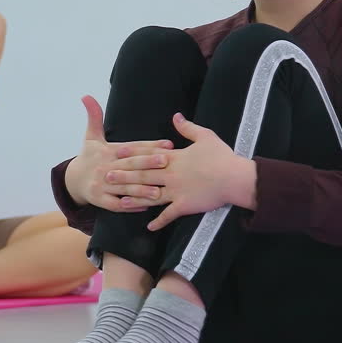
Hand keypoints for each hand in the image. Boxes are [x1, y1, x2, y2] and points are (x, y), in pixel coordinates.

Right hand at [64, 96, 173, 211]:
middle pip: (129, 166)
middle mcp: (105, 167)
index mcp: (107, 151)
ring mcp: (101, 185)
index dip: (149, 145)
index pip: (131, 148)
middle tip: (167, 161)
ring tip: (159, 190)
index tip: (167, 143)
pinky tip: (146, 205)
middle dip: (148, 163)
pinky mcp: (99, 200)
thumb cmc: (89, 157)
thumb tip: (86, 96)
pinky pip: (116, 205)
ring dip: (142, 189)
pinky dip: (130, 205)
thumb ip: (94, 117)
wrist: (73, 180)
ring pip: (124, 187)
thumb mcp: (91, 137)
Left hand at [104, 113, 256, 229]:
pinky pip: (169, 215)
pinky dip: (159, 222)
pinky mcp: (185, 205)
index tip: (116, 153)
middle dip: (124, 176)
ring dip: (134, 199)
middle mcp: (171, 174)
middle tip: (106, 176)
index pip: (148, 154)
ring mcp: (176, 191)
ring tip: (119, 202)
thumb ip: (188, 128)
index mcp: (175, 157)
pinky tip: (148, 226)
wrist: (234, 177)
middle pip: (143, 175)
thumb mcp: (206, 136)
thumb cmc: (222, 156)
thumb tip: (176, 116)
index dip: (131, 153)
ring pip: (150, 195)